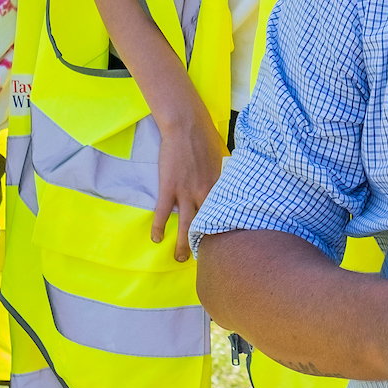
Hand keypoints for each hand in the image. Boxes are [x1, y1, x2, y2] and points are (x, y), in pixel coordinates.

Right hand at [150, 99, 227, 262]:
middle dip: (206, 245)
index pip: (225, 215)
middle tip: (205, 261)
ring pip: (186, 224)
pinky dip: (159, 227)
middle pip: (207, 225)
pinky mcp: (169, 187)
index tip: (226, 246)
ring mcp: (187, 192)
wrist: (186, 126)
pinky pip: (164, 212)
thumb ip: (225, 178)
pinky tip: (156, 238)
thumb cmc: (206, 140)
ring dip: (183, 244)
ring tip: (180, 259)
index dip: (225, 232)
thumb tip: (231, 188)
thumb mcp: (223, 161)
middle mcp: (206, 193)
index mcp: (220, 187)